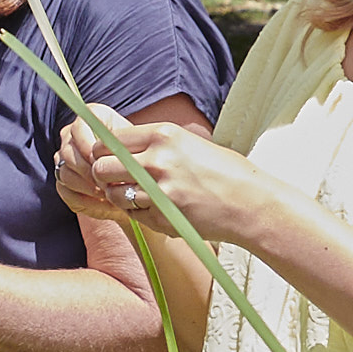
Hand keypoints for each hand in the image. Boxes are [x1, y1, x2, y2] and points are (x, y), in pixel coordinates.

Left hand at [56, 114, 259, 250]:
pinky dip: (136, 213)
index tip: (110, 159)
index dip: (104, 152)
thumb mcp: (189, 143)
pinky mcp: (162, 216)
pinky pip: (131, 214)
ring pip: (112, 193)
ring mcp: (158, 190)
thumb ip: (155, 144)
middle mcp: (157, 159)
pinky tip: (154, 208)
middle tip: (115, 180)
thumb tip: (119, 145)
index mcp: (164, 135)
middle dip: (103, 175)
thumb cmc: (225, 172)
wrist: (250, 203)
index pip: (109, 140)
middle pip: (101, 167)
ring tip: (135, 195)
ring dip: (118, 196)